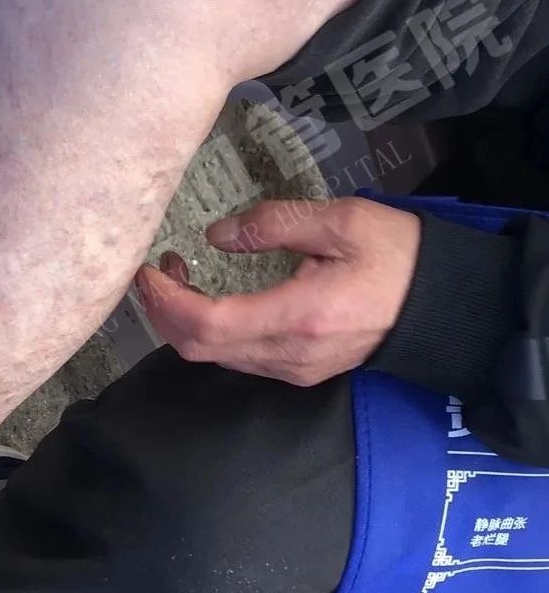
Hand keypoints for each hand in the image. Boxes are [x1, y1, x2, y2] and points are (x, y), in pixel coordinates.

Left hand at [134, 198, 420, 385]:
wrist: (442, 305)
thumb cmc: (397, 256)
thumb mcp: (341, 221)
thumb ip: (274, 224)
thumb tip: (216, 235)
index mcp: (301, 317)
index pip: (209, 324)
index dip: (167, 302)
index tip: (149, 270)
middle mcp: (290, 355)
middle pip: (200, 350)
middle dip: (164, 313)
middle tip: (154, 271)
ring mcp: (293, 370)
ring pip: (215, 358)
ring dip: (184, 323)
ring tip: (177, 277)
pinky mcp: (298, 371)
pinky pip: (237, 359)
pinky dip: (209, 333)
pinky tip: (208, 301)